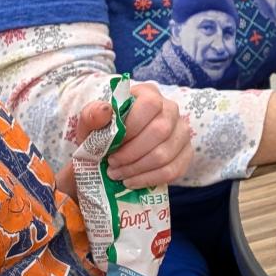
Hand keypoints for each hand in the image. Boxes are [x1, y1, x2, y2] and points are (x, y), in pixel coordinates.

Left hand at [66, 83, 192, 188]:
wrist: (111, 153)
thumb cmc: (102, 135)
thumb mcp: (89, 125)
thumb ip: (92, 116)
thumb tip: (105, 111)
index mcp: (149, 94)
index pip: (150, 104)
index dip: (132, 126)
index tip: (112, 144)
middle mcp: (171, 109)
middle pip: (160, 131)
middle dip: (131, 153)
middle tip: (111, 164)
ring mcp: (182, 132)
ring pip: (165, 154)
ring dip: (137, 169)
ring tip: (118, 174)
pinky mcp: (186, 154)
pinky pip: (173, 171)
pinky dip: (149, 179)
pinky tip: (132, 181)